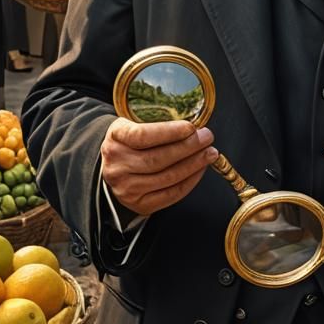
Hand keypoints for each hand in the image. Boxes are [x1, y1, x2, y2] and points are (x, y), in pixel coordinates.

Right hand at [101, 118, 216, 216]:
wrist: (115, 163)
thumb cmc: (131, 139)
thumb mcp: (134, 121)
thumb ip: (157, 120)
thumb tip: (193, 125)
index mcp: (115, 137)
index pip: (142, 135)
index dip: (169, 132)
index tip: (191, 127)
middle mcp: (117, 164)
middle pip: (157, 159)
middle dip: (188, 148)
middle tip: (207, 138)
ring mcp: (126, 187)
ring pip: (166, 178)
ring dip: (193, 165)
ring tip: (209, 153)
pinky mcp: (139, 203)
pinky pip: (170, 194)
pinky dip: (190, 182)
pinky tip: (200, 169)